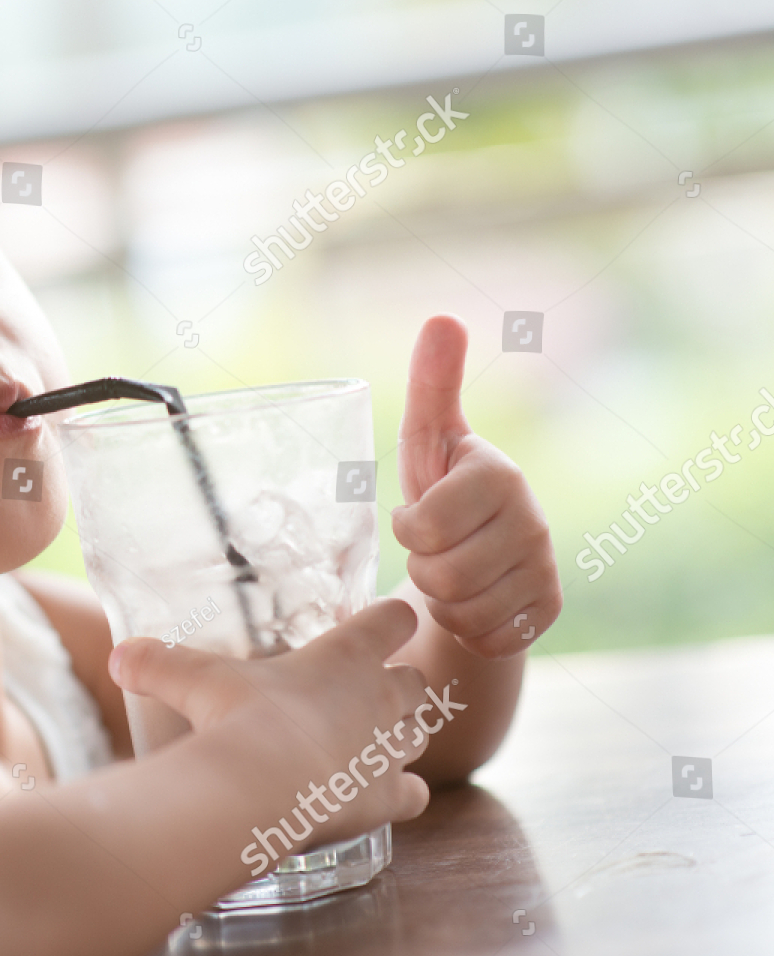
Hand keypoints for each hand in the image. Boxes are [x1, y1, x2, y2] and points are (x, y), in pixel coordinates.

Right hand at [108, 599, 431, 836]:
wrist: (259, 787)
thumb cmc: (236, 719)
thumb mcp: (193, 680)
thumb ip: (159, 663)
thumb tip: (120, 655)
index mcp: (346, 656)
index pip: (394, 619)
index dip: (392, 620)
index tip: (386, 621)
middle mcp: (380, 698)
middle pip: (417, 682)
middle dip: (400, 685)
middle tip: (369, 692)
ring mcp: (389, 751)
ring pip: (421, 734)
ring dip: (403, 736)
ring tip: (371, 743)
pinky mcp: (388, 799)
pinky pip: (416, 792)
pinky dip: (403, 793)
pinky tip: (379, 796)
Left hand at [393, 315, 562, 657]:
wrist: (481, 555)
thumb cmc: (443, 489)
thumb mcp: (428, 443)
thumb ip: (432, 385)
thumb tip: (443, 317)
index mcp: (498, 475)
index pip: (423, 527)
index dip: (407, 528)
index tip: (415, 516)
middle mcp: (533, 519)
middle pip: (440, 575)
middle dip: (422, 569)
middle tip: (431, 551)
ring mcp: (546, 567)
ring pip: (461, 611)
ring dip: (441, 600)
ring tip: (449, 573)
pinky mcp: (548, 609)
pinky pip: (483, 637)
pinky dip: (465, 628)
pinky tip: (472, 601)